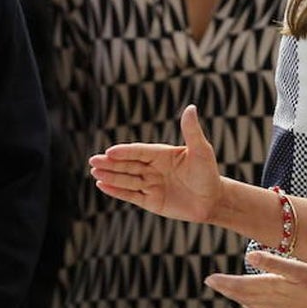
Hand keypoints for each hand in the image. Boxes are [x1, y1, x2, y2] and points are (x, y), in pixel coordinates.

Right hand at [90, 105, 222, 222]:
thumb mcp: (201, 151)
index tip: (110, 152)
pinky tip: (102, 185)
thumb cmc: (208, 172)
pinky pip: (130, 195)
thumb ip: (192, 131)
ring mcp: (150, 184)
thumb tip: (191, 107)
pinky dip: (116, 191)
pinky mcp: (150, 201)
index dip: (125, 152)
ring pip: (126, 179)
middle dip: (111, 163)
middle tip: (93, 160)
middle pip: (128, 165)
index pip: (139, 152)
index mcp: (162, 154)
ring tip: (94, 171)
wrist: (213, 200)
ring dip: (110, 176)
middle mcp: (153, 168)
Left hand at [206, 250, 306, 307]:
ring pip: (251, 302)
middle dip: (226, 288)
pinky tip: (252, 306)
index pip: (242, 285)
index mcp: (273, 287)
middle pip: (243, 294)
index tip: (210, 279)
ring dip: (237, 296)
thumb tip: (251, 257)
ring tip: (227, 290)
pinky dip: (253, 306)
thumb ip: (274, 263)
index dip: (225, 282)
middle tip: (211, 282)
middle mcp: (273, 299)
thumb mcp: (300, 269)